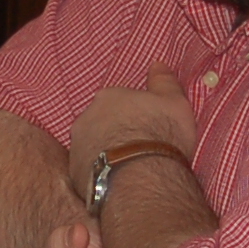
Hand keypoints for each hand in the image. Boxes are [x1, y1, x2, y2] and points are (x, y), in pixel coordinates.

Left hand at [65, 74, 195, 179]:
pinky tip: (116, 182)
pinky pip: (88, 170)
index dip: (134, 116)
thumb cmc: (161, 134)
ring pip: (91, 147)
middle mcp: (85, 118)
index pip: (118, 102)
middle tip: (137, 148)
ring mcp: (76, 147)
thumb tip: (157, 64)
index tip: (147, 128)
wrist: (141, 176)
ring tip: (127, 168)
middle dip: (115, 132)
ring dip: (105, 153)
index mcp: (108, 97)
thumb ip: (164, 82)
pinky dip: (99, 173)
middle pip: (101, 123)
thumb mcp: (174, 102)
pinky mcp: (74, 174)